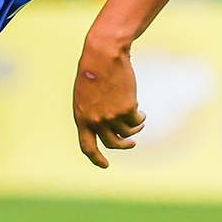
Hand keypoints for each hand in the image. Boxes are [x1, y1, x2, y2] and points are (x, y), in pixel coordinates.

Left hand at [72, 31, 145, 168]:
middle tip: (131, 144)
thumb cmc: (92, 72)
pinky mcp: (127, 109)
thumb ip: (92, 113)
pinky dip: (140, 118)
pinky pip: (136, 120)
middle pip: (112, 143)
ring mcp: (112, 116)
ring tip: (138, 120)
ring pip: (128, 132)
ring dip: (135, 128)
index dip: (96, 159)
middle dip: (124, 146)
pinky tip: (140, 112)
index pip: (87, 147)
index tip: (105, 165)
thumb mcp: (84, 96)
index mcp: (81, 118)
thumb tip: (107, 128)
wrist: (103, 56)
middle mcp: (96, 121)